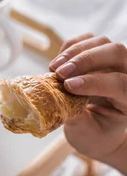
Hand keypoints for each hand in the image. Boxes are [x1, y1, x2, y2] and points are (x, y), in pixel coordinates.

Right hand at [49, 34, 126, 169]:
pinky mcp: (99, 54)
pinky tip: (57, 62)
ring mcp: (115, 62)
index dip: (94, 82)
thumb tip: (57, 97)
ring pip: (102, 42)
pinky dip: (70, 47)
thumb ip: (75, 117)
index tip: (69, 86)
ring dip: (75, 52)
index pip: (120, 83)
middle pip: (116, 52)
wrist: (98, 132)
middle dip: (86, 60)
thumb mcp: (85, 134)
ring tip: (54, 69)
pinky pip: (88, 39)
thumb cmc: (94, 136)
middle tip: (61, 74)